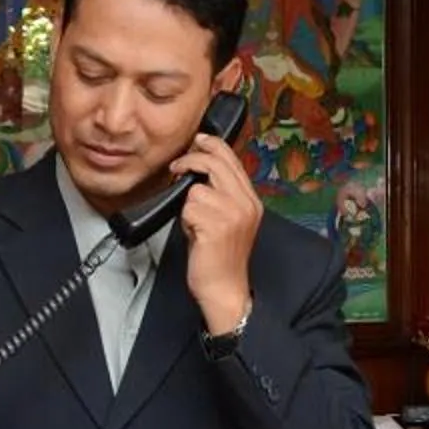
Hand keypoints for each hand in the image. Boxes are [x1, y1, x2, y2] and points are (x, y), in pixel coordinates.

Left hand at [175, 124, 263, 332]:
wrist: (225, 287)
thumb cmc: (220, 256)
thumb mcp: (228, 219)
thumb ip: (221, 193)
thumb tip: (199, 167)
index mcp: (251, 200)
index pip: (232, 159)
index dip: (212, 145)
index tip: (197, 141)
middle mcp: (246, 204)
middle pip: (215, 164)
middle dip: (191, 160)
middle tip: (177, 167)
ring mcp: (233, 214)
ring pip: (196, 188)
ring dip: (187, 202)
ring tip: (192, 219)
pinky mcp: (216, 226)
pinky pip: (189, 207)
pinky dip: (184, 218)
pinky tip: (193, 232)